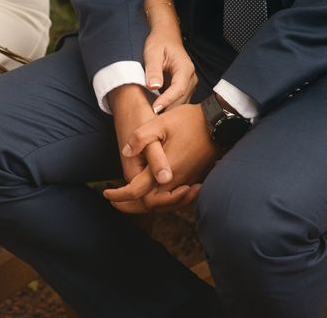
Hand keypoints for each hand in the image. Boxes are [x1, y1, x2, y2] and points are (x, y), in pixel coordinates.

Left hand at [104, 103, 221, 212]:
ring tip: (130, 199)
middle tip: (115, 201)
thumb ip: (140, 138)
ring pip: (163, 203)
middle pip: (149, 204)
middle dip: (130, 205)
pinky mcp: (193, 178)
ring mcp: (186, 181)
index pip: (137, 192)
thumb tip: (126, 152)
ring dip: (145, 204)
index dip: (119, 195)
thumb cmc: (189, 121)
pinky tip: (152, 190)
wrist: (219, 123)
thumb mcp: (160, 123)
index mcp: (165, 170)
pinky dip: (161, 200)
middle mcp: (176, 181)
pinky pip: (174, 197)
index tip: (107, 193)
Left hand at [143, 29, 196, 113]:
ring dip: (168, 111)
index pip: (178, 89)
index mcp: (185, 68)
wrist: (166, 37)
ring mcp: (188, 84)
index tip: (154, 109)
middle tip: (151, 120)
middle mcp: (190, 78)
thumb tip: (154, 86)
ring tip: (153, 120)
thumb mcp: (152, 53)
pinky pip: (177, 101)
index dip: (167, 101)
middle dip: (167, 110)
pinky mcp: (183, 88)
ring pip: (180, 103)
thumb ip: (153, 70)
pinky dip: (168, 108)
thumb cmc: (159, 43)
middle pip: (181, 99)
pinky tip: (156, 113)